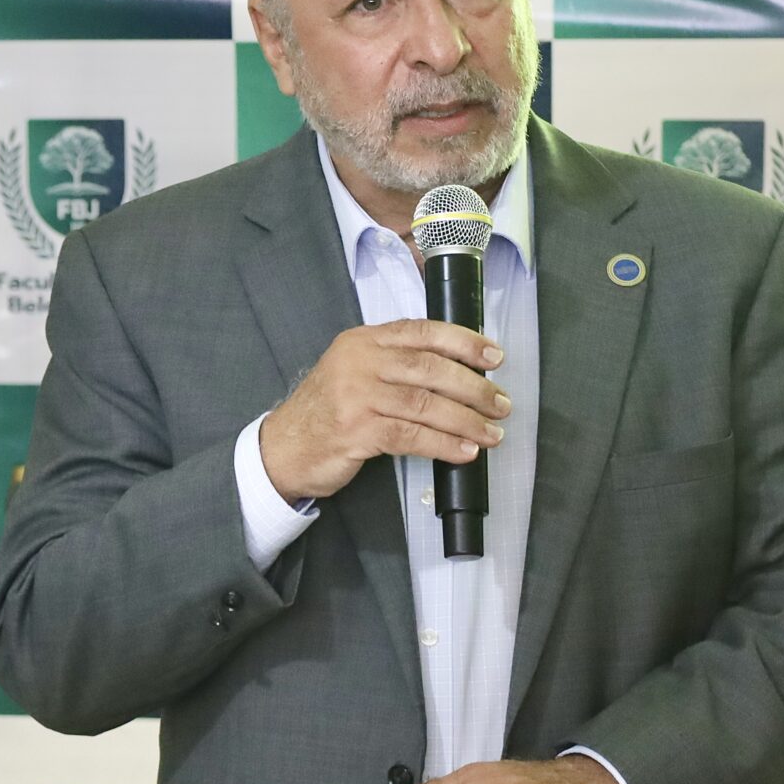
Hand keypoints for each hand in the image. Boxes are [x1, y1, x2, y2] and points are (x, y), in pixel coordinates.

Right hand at [258, 319, 509, 503]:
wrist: (283, 448)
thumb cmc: (328, 412)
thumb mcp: (355, 372)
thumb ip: (396, 363)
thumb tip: (460, 370)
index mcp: (363, 341)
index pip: (423, 332)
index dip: (465, 342)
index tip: (495, 356)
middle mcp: (359, 363)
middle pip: (430, 369)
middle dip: (474, 387)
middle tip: (500, 403)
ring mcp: (356, 396)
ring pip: (425, 404)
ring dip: (466, 421)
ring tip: (491, 433)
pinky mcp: (356, 431)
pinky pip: (411, 436)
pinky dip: (443, 445)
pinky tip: (463, 452)